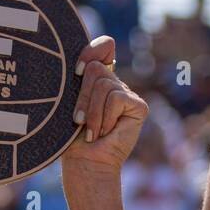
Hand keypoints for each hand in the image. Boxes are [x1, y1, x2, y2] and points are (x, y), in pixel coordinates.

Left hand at [62, 37, 147, 174]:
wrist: (85, 162)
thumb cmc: (71, 137)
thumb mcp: (70, 100)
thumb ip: (82, 76)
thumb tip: (96, 57)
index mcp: (98, 79)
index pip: (104, 46)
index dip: (91, 53)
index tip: (76, 72)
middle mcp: (115, 84)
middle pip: (97, 68)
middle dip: (82, 96)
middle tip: (79, 120)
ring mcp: (128, 94)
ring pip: (104, 84)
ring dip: (92, 112)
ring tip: (91, 131)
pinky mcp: (139, 106)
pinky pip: (116, 98)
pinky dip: (104, 117)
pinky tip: (105, 132)